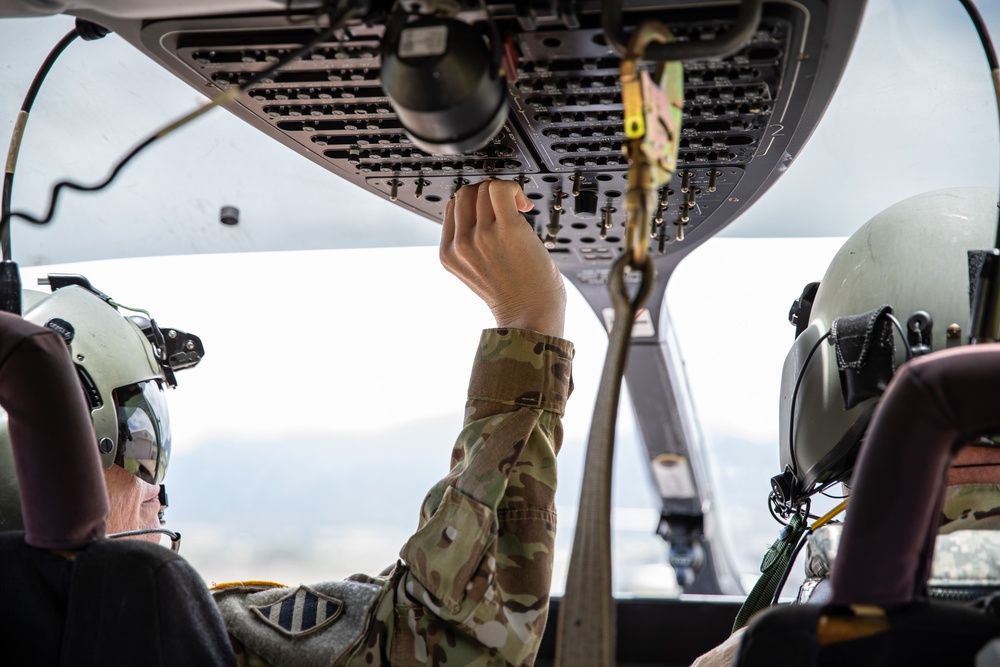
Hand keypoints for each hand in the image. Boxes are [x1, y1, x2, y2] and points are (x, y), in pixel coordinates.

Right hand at [440, 179, 566, 337]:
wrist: (531, 316)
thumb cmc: (514, 296)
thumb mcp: (475, 272)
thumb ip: (470, 244)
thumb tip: (483, 207)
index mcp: (449, 253)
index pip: (452, 207)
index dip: (474, 203)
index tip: (492, 212)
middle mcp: (461, 244)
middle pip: (465, 193)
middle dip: (486, 193)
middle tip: (506, 207)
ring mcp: (482, 235)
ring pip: (483, 187)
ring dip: (503, 191)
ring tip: (518, 207)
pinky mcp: (507, 229)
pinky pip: (501, 188)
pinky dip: (514, 188)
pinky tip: (523, 204)